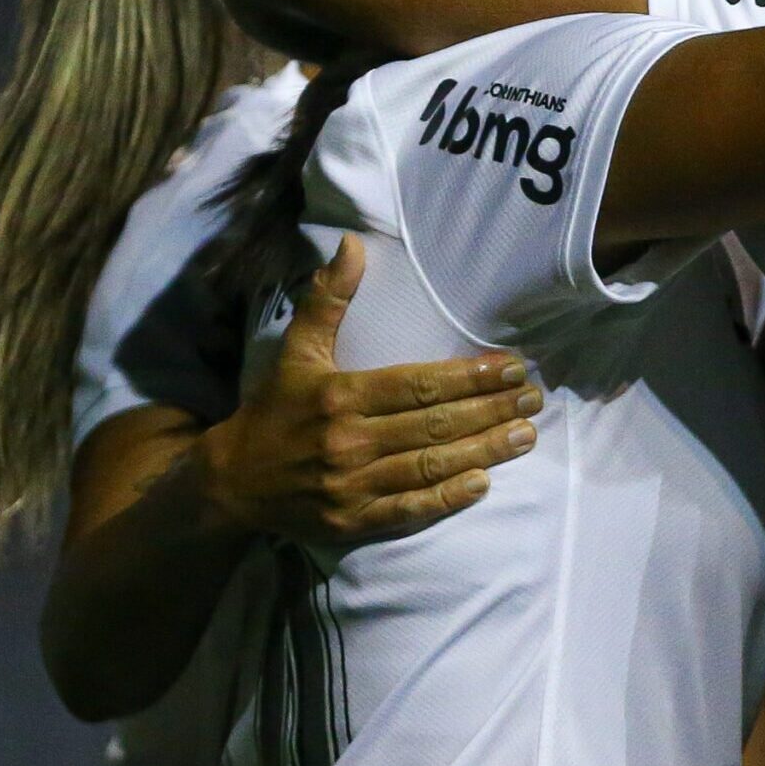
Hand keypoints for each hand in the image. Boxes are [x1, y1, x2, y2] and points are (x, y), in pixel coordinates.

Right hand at [200, 236, 540, 542]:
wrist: (230, 482)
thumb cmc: (273, 411)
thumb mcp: (297, 351)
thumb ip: (329, 300)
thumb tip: (352, 244)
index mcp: (340, 395)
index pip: (419, 384)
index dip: (470, 376)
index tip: (512, 367)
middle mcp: (348, 440)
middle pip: (435, 423)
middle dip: (491, 410)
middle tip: (535, 399)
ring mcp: (352, 485)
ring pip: (430, 465)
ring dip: (484, 451)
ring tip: (525, 435)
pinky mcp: (352, 521)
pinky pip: (409, 509)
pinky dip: (447, 498)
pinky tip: (483, 483)